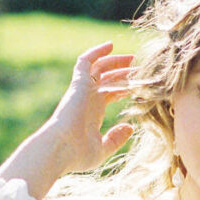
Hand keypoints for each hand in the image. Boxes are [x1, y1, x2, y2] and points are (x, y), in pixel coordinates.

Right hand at [46, 41, 134, 174]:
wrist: (60, 149)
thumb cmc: (77, 154)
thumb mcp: (102, 149)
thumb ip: (115, 138)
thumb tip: (129, 127)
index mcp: (93, 113)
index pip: (109, 93)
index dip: (124, 87)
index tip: (139, 83)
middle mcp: (88, 99)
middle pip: (107, 79)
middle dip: (123, 72)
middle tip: (139, 66)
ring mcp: (83, 91)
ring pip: (99, 68)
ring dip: (115, 61)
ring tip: (132, 58)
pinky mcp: (78, 84)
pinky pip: (85, 62)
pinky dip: (96, 52)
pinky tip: (110, 45)